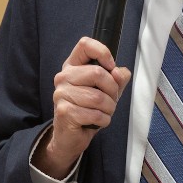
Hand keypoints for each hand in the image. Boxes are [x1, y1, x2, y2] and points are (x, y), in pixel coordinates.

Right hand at [33, 37, 130, 178]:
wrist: (70, 137)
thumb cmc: (87, 110)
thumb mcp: (105, 90)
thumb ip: (116, 78)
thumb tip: (120, 73)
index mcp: (72, 66)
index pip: (85, 45)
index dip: (103, 53)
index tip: (111, 67)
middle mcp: (63, 77)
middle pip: (98, 73)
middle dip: (112, 90)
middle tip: (110, 100)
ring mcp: (61, 94)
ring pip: (99, 97)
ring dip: (109, 109)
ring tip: (103, 112)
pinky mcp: (64, 112)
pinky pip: (95, 114)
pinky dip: (103, 120)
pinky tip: (97, 122)